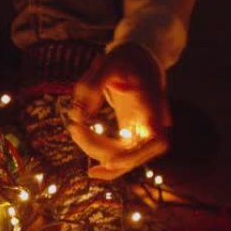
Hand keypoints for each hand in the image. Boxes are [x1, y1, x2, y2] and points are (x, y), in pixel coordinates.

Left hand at [68, 43, 170, 179]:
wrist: (138, 59)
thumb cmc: (124, 59)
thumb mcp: (107, 63)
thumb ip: (91, 87)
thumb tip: (77, 116)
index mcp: (153, 101)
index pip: (155, 136)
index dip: (136, 154)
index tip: (109, 160)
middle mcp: (155, 121)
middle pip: (137, 153)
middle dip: (104, 151)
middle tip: (75, 129)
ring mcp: (146, 132)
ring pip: (128, 159)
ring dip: (98, 153)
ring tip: (75, 130)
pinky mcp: (135, 136)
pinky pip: (124, 157)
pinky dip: (106, 162)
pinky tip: (92, 171)